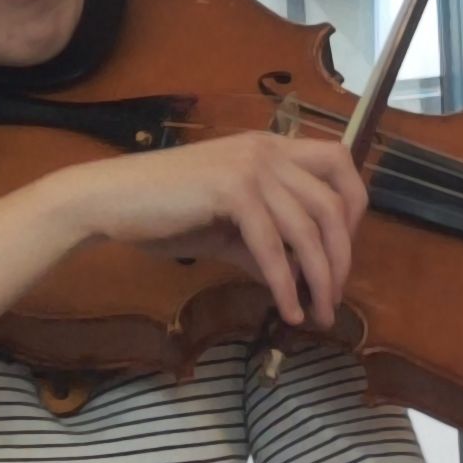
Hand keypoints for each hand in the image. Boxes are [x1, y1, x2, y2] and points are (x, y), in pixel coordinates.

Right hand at [45, 131, 366, 331]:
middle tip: (335, 295)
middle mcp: (267, 150)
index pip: (338, 162)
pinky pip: (273, 246)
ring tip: (320, 314)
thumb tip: (298, 280)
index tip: (342, 249)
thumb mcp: (225, 227)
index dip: (354, 206)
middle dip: (342, 256)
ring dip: (321, 278)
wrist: (109, 201)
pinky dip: (286, 284)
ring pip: (308, 228)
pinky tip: (287, 310)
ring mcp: (250, 167)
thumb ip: (263, 245)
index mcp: (269, 148)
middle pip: (333, 202)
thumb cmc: (161, 211)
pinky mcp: (231, 191)